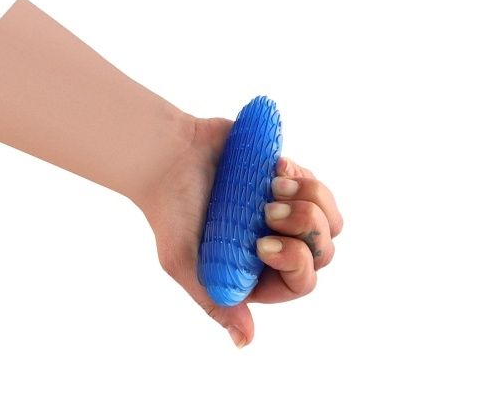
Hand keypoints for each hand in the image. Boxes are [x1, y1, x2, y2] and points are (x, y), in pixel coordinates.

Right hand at [140, 117, 342, 347]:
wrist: (168, 156)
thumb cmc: (170, 211)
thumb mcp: (183, 262)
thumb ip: (214, 300)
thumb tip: (244, 341)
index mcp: (255, 272)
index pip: (300, 282)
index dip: (294, 264)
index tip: (262, 243)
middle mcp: (275, 245)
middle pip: (323, 252)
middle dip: (305, 228)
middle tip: (268, 210)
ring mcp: (284, 212)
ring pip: (329, 220)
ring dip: (311, 202)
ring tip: (274, 187)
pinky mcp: (287, 180)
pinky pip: (318, 188)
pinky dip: (305, 179)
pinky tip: (275, 169)